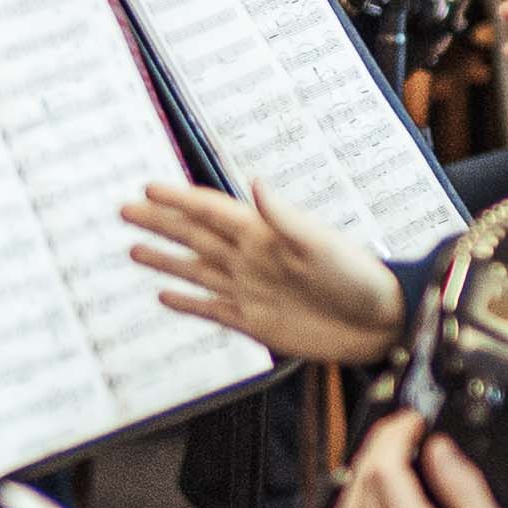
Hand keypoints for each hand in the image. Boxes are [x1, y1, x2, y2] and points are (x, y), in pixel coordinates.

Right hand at [125, 181, 406, 363]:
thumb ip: (285, 217)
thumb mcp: (322, 244)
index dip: (179, 200)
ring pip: (197, 271)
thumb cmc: (360, 278)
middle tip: (125, 210)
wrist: (382, 323)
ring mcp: (251, 291)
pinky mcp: (255, 322)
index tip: (147, 187)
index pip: (211, 212)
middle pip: (194, 238)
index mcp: (264, 235)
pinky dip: (188, 303)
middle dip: (160, 223)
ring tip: (133, 250)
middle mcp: (251, 260)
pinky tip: (166, 295)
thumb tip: (254, 184)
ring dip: (166, 260)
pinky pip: (213, 309)